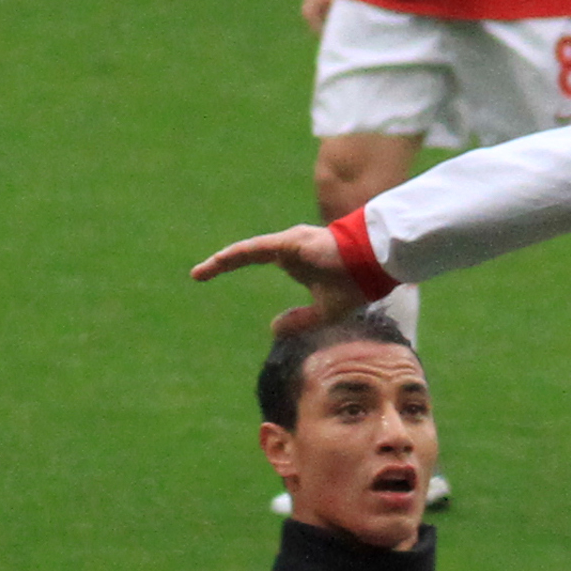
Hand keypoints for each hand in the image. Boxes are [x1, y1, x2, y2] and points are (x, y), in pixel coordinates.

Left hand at [188, 221, 374, 323]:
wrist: (374, 265)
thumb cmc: (356, 284)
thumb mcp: (324, 311)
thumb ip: (300, 320)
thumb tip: (272, 328)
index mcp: (294, 260)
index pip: (256, 259)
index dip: (234, 266)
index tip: (211, 277)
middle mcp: (287, 248)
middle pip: (245, 253)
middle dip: (221, 264)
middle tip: (196, 275)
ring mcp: (288, 243)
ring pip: (247, 250)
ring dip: (223, 262)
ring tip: (198, 274)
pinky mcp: (290, 243)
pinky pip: (257, 248)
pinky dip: (238, 255)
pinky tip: (219, 262)